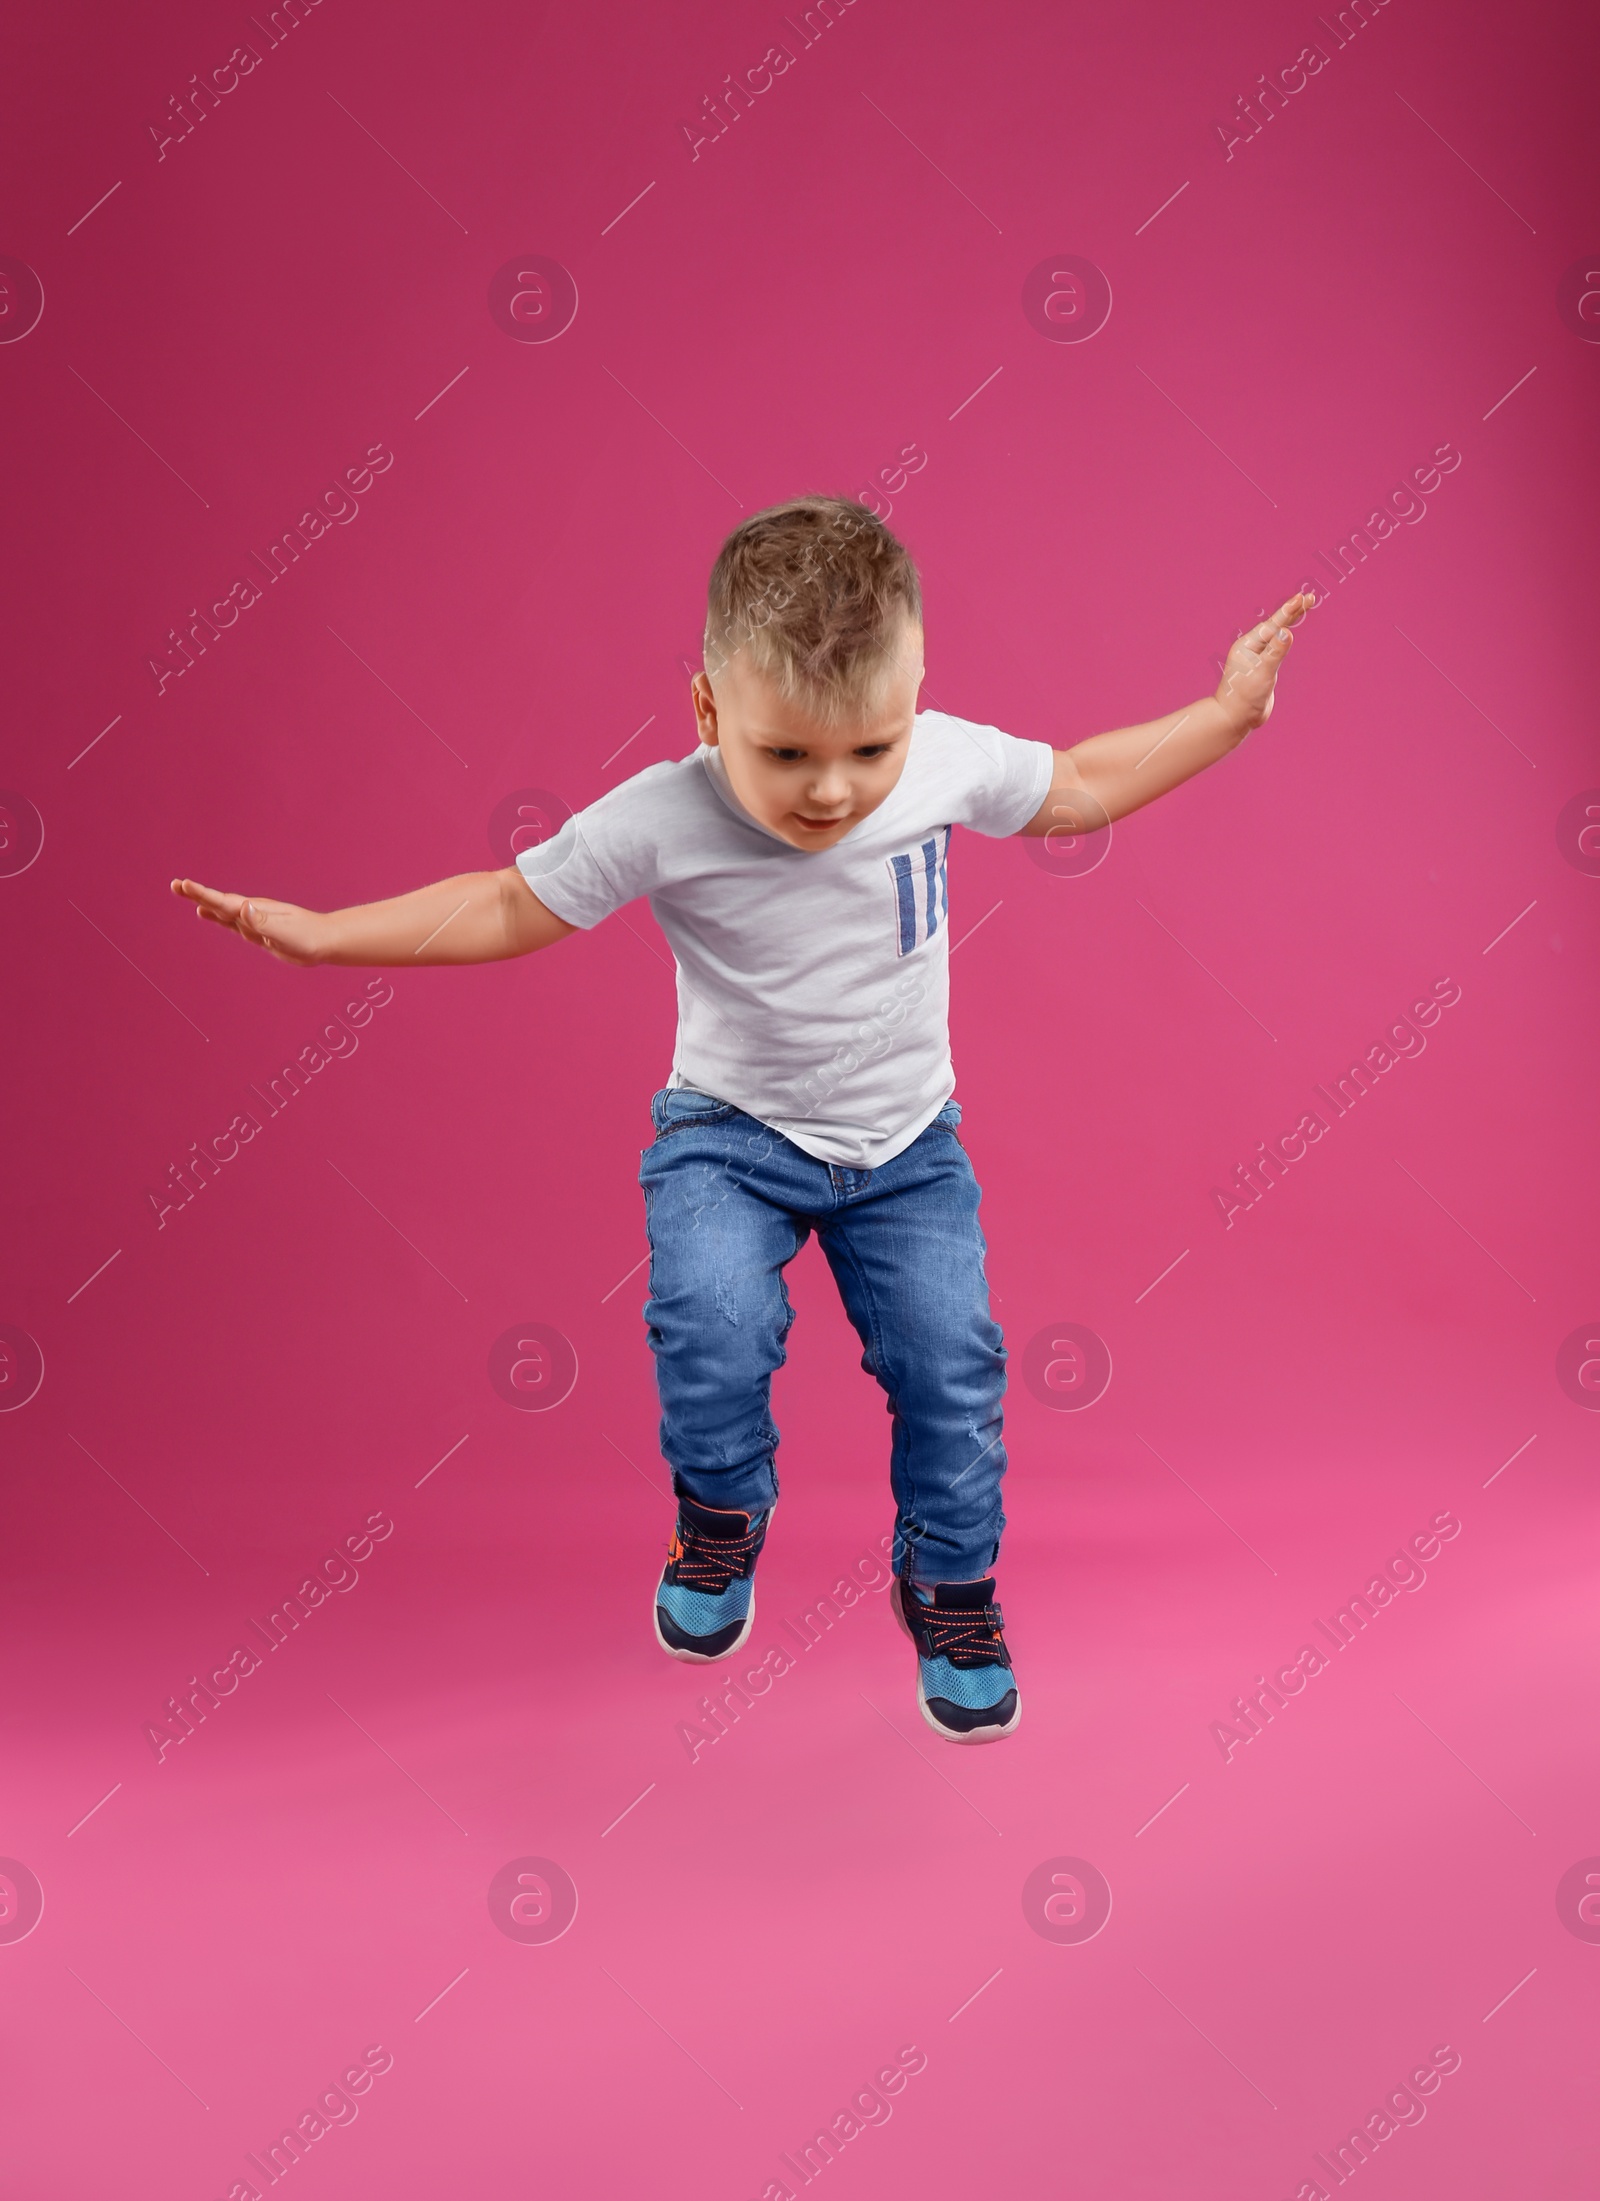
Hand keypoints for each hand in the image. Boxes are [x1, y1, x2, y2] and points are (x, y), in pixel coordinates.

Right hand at [170, 877, 326, 965]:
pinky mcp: (258, 932)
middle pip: (218, 902)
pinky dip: (218, 918)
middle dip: (197, 894)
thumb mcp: (284, 932)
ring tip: (186, 894)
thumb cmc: (307, 937)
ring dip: (204, 903)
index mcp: (254, 911)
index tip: (182, 884)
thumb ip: (262, 922)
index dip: (201, 894)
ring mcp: (254, 921)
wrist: (326, 941)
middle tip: (175, 884)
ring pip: (222, 911)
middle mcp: (251, 912)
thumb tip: (242, 908)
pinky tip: (209, 915)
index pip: (222, 901)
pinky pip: (232, 923)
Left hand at [1215, 593, 1310, 732]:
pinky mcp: (1263, 669)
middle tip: (1310, 596)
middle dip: (1293, 611)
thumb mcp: (1262, 673)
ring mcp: (1258, 658)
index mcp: (1248, 645)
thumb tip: (1287, 632)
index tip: (1302, 597)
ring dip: (1290, 621)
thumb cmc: (1244, 698)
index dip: (1289, 611)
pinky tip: (1289, 632)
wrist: (1234, 719)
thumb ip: (1275, 652)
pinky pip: (1277, 648)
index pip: (1273, 624)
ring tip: (1302, 606)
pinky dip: (1286, 638)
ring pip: (1277, 635)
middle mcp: (1252, 648)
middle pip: (1275, 625)